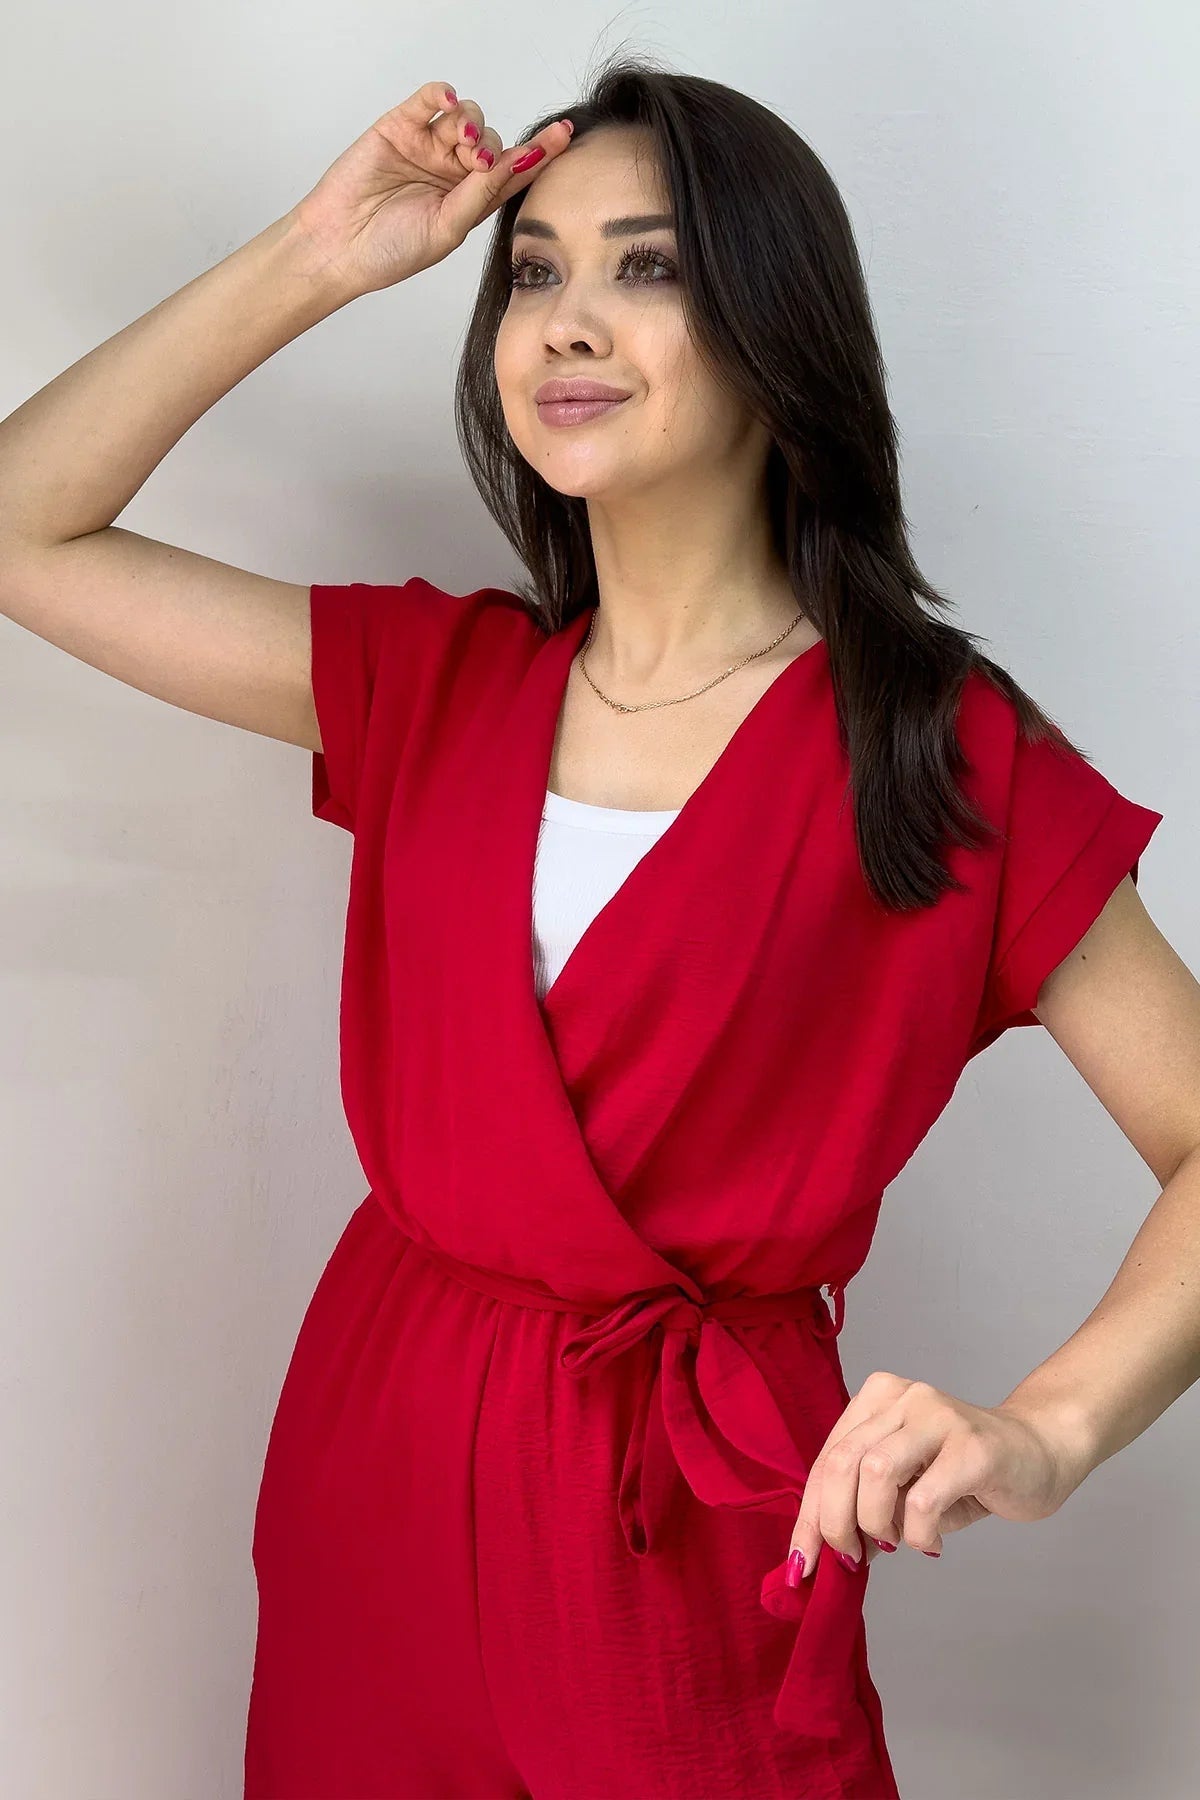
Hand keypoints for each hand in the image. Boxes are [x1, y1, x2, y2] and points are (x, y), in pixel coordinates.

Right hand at [286, 80, 572, 300]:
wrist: (340, 247)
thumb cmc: (391, 250)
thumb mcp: (447, 228)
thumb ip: (482, 194)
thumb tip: (518, 161)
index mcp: (470, 200)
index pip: (513, 170)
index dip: (540, 152)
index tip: (565, 135)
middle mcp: (453, 171)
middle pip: (492, 138)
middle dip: (491, 146)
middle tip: (477, 163)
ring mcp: (427, 146)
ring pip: (466, 116)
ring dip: (470, 125)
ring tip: (459, 145)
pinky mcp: (400, 127)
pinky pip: (429, 99)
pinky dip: (442, 94)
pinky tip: (448, 102)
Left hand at [785, 1370, 1088, 1579]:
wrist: (1039, 1452)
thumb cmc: (964, 1472)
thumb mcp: (905, 1480)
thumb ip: (865, 1499)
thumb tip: (825, 1549)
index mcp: (877, 1398)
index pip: (827, 1458)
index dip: (808, 1516)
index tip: (800, 1564)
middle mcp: (903, 1397)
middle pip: (842, 1463)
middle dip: (834, 1524)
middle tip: (851, 1558)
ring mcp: (938, 1416)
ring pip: (875, 1474)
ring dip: (876, 1524)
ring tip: (896, 1541)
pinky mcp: (973, 1446)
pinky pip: (923, 1499)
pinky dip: (917, 1533)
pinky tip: (932, 1540)